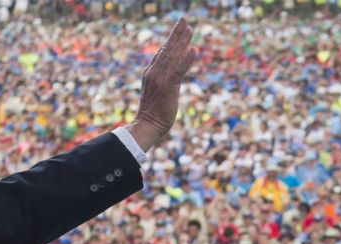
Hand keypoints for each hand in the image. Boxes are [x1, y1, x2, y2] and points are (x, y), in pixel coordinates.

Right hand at [130, 19, 196, 150]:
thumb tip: (172, 75)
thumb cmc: (153, 113)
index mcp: (151, 73)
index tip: (179, 28)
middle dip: (176, 34)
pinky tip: (193, 50)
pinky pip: (178, 71)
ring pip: (173, 56)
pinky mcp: (168, 87)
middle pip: (167, 49)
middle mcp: (154, 72)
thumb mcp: (157, 92)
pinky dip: (186, 60)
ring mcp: (160, 79)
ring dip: (182, 42)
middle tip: (184, 20)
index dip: (171, 39)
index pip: (162, 52)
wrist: (147, 126)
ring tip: (190, 30)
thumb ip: (163, 81)